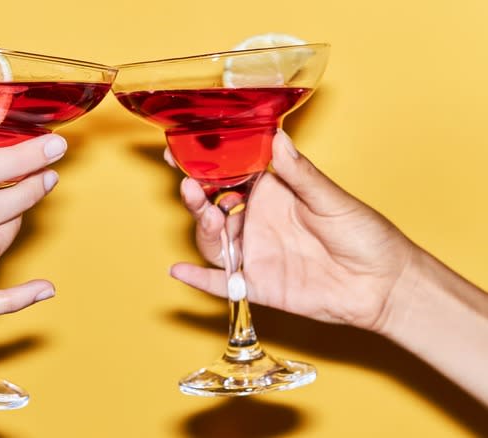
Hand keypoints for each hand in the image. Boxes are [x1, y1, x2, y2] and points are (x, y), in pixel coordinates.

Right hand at [168, 130, 415, 331]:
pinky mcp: (258, 284)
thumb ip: (299, 174)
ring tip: (210, 218)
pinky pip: (222, 283)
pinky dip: (199, 279)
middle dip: (196, 195)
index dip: (204, 163)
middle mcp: (257, 221)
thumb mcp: (332, 200)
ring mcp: (255, 253)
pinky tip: (179, 271)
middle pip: (213, 206)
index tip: (180, 149)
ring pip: (214, 241)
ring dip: (203, 228)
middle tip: (191, 187)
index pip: (229, 173)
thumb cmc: (365, 235)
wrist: (384, 285)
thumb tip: (278, 139)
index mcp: (272, 192)